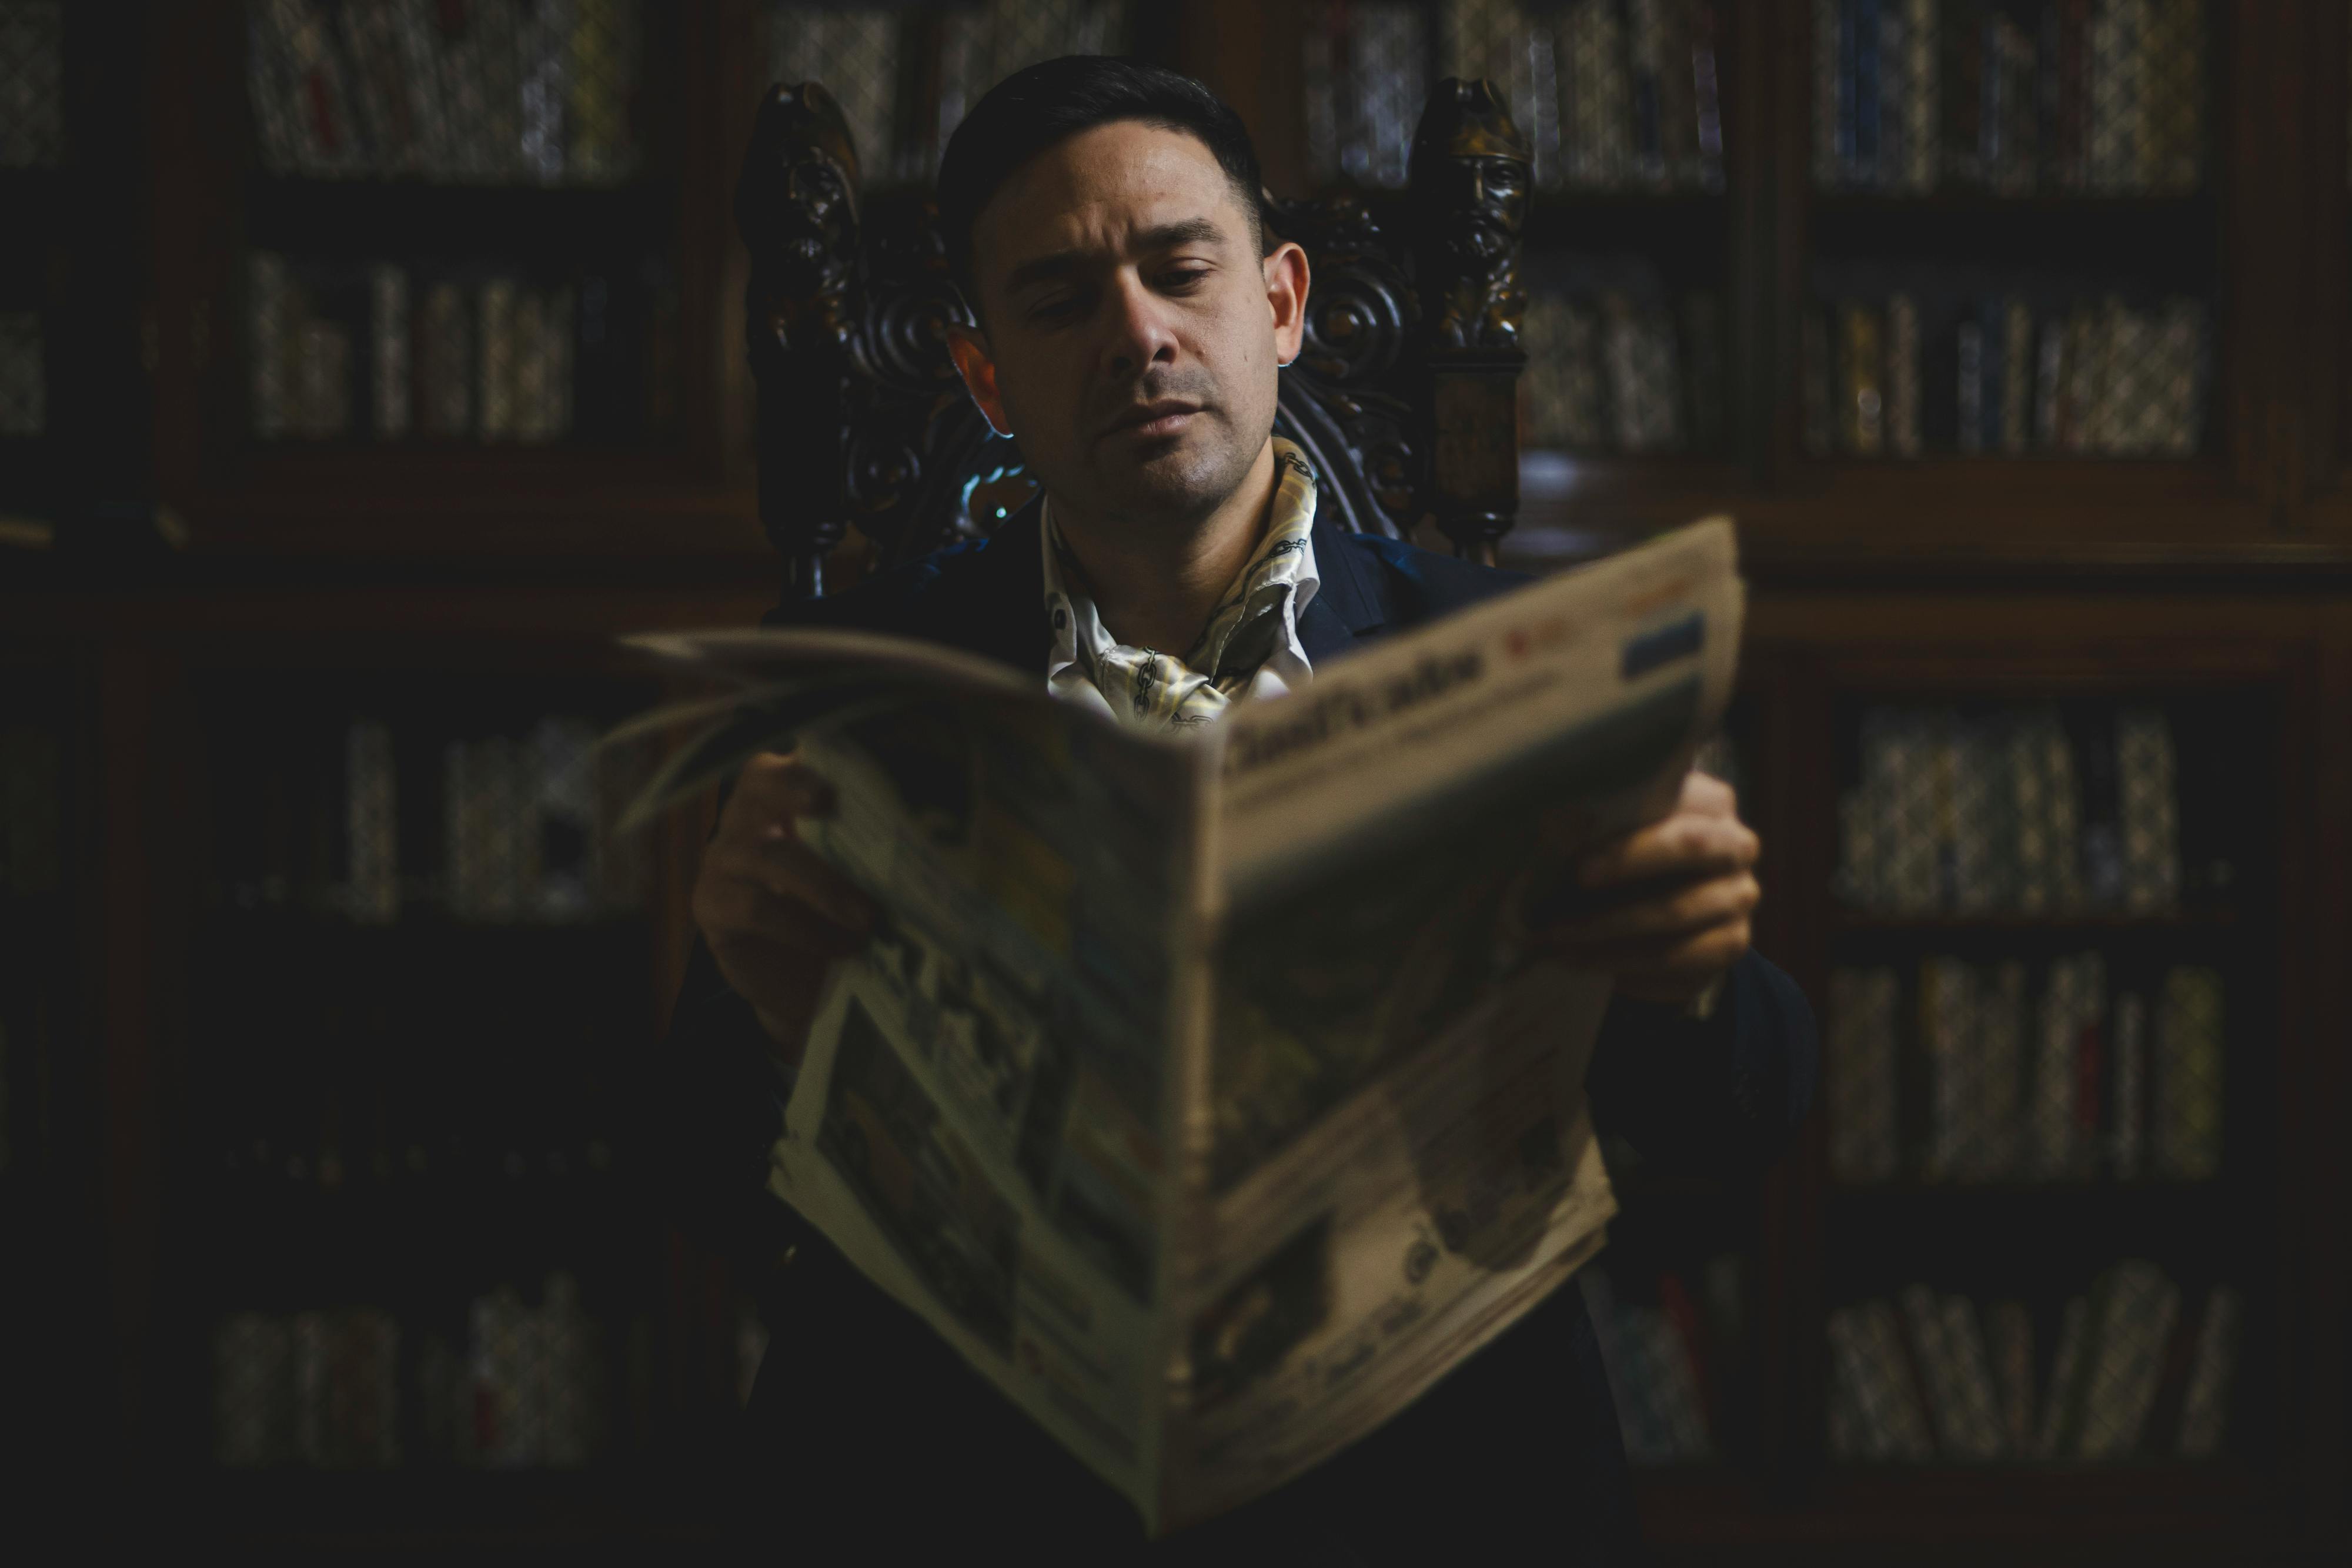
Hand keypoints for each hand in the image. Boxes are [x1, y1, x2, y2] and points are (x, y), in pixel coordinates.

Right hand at [691, 752, 875, 1061]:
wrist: (803, 981)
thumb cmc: (844, 911)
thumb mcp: (868, 870)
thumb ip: (889, 841)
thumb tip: (949, 834)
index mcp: (792, 789)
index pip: (803, 750)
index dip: (822, 747)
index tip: (857, 757)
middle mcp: (751, 812)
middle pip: (761, 778)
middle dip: (796, 786)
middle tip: (830, 804)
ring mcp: (725, 856)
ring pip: (766, 853)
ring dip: (822, 885)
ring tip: (868, 917)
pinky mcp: (712, 904)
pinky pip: (754, 907)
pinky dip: (804, 928)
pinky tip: (843, 946)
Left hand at [1536, 770, 1759, 1008]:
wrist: (1655, 933)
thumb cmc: (1628, 870)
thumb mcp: (1617, 839)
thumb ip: (1601, 826)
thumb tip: (1553, 824)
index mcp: (1711, 804)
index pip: (1680, 797)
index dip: (1630, 814)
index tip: (1576, 833)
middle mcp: (1738, 844)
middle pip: (1689, 845)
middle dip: (1627, 860)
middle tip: (1576, 877)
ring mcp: (1740, 895)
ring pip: (1674, 910)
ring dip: (1606, 925)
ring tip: (1556, 933)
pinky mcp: (1732, 942)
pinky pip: (1673, 955)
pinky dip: (1617, 958)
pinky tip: (1577, 958)